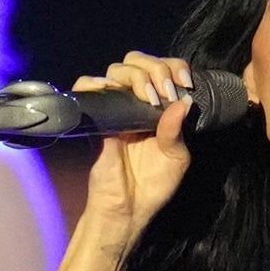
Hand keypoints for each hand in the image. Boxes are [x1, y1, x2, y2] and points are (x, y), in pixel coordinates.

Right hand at [73, 51, 197, 249]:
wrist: (128, 209)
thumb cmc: (153, 186)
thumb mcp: (175, 159)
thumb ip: (176, 130)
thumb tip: (183, 102)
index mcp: (158, 109)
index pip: (163, 69)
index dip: (173, 67)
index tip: (183, 84)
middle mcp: (135, 103)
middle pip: (137, 61)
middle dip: (155, 68)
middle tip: (164, 92)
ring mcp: (114, 109)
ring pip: (116, 70)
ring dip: (135, 76)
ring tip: (148, 98)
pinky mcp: (95, 119)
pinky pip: (85, 88)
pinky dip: (94, 82)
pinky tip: (111, 91)